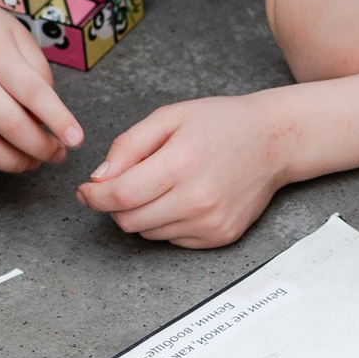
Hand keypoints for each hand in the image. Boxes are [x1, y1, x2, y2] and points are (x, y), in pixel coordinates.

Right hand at [0, 0, 81, 175]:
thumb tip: (48, 116)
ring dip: (14, 164)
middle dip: (41, 148)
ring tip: (32, 161)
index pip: (34, 94)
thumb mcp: (17, 33)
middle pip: (10, 127)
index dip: (59, 121)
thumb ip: (38, 72)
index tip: (76, 139)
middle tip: (57, 154)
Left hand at [79, 94, 292, 247]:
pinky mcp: (220, 237)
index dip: (93, 196)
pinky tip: (181, 198)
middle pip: (128, 220)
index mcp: (181, 164)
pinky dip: (165, 223)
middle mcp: (197, 200)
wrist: (274, 141)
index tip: (85, 191)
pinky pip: (172, 240)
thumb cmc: (221, 123)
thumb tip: (99, 179)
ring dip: (140, 214)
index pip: (120, 195)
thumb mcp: (169, 117)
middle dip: (114, 205)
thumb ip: (128, 146)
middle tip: (120, 185)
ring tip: (160, 185)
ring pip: (147, 233)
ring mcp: (210, 223)